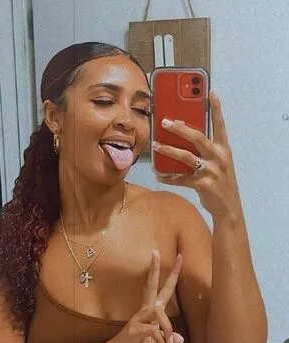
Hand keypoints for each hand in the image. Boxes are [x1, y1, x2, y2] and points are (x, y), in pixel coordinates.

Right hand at [110, 250, 183, 342]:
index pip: (162, 289)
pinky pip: (153, 331)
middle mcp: (144, 310)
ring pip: (158, 313)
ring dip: (168, 328)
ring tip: (170, 342)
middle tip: (156, 251)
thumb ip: (166, 338)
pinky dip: (161, 342)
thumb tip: (180, 339)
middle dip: (154, 269)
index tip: (179, 257)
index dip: (171, 274)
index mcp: (150, 310)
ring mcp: (138, 319)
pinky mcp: (134, 330)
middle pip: (151, 286)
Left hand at [154, 91, 240, 220]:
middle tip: (165, 122)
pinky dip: (168, 177)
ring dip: (168, 150)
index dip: (216, 109)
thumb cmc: (221, 182)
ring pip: (186, 157)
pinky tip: (158, 175)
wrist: (228, 207)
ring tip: (156, 146)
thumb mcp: (220, 163)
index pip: (220, 125)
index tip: (211, 92)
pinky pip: (181, 179)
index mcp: (223, 149)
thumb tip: (186, 137)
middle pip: (197, 137)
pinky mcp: (202, 184)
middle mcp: (218, 157)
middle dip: (180, 128)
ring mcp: (211, 171)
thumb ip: (207, 150)